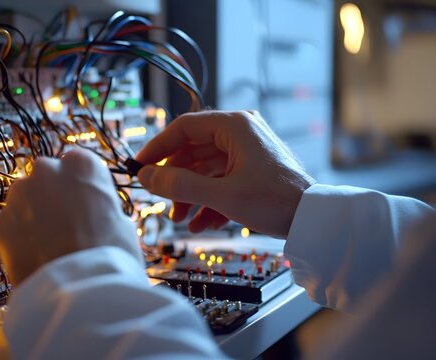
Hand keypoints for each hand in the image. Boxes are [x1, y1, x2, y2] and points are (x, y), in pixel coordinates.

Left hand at [0, 148, 141, 284]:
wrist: (81, 290)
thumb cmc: (110, 256)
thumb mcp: (123, 225)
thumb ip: (105, 209)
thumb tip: (102, 216)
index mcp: (82, 165)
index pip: (76, 163)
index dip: (78, 185)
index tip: (81, 202)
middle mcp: (47, 170)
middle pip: (46, 176)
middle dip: (50, 195)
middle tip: (63, 225)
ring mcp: (19, 194)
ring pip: (22, 198)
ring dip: (30, 214)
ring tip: (46, 244)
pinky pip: (4, 223)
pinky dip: (12, 236)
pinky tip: (29, 254)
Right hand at [135, 111, 314, 237]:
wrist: (315, 219)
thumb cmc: (275, 201)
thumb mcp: (221, 195)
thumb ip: (179, 185)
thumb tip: (145, 177)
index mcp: (234, 126)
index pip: (183, 128)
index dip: (157, 148)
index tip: (140, 168)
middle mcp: (240, 133)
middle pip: (192, 150)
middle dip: (176, 180)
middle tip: (163, 201)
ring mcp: (247, 151)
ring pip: (205, 169)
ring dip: (190, 194)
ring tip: (181, 219)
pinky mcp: (253, 169)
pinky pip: (221, 180)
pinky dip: (208, 200)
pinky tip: (201, 223)